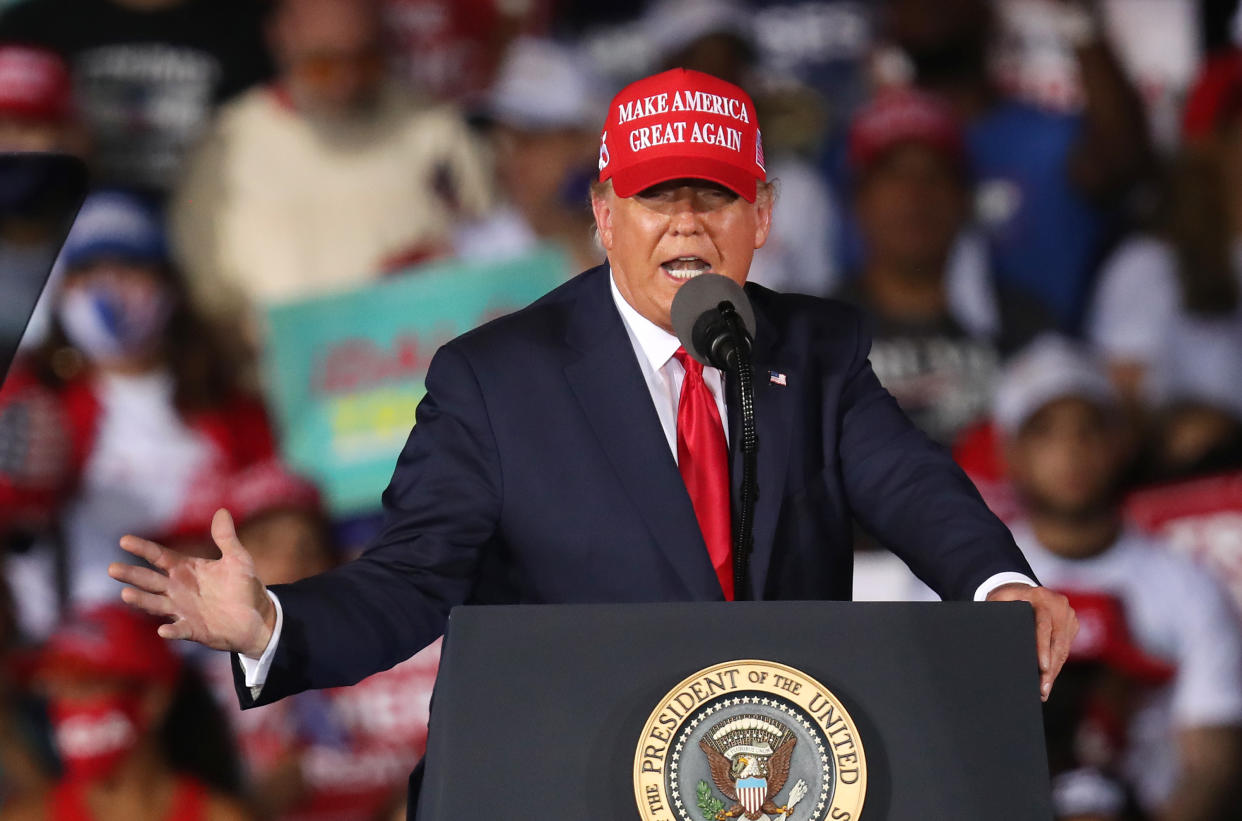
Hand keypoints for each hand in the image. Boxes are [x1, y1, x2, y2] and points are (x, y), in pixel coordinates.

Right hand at [109, 509, 275, 656]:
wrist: (258, 617)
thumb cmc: (243, 586)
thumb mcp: (237, 558)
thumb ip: (226, 537)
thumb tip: (222, 511)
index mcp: (186, 569)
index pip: (160, 556)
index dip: (143, 548)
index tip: (124, 540)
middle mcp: (178, 589)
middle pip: (150, 580)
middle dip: (132, 574)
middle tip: (112, 568)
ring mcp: (183, 610)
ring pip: (156, 604)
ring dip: (142, 600)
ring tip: (126, 593)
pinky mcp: (194, 629)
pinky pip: (180, 629)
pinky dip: (171, 630)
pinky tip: (163, 629)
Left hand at [986, 583, 1077, 701]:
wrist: (1022, 590)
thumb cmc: (1005, 599)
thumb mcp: (998, 600)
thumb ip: (997, 612)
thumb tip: (995, 638)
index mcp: (1039, 597)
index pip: (1043, 626)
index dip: (1043, 648)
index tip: (1042, 667)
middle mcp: (1058, 604)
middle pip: (1057, 641)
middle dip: (1050, 668)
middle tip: (1042, 689)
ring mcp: (1068, 614)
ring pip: (1063, 648)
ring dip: (1054, 671)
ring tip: (1044, 690)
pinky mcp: (1072, 624)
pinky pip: (1066, 648)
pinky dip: (1057, 664)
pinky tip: (1049, 679)